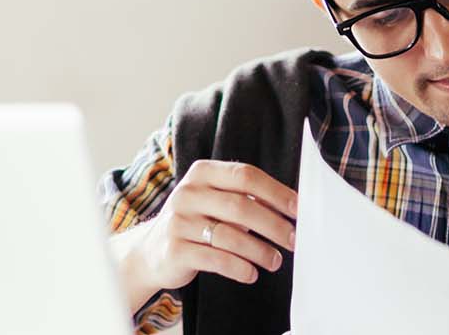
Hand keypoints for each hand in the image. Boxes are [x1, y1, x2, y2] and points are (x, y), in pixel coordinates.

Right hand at [110, 160, 297, 311]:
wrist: (150, 251)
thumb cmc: (195, 223)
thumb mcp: (214, 202)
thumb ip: (245, 200)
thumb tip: (291, 209)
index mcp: (202, 173)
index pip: (245, 176)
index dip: (276, 192)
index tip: (298, 210)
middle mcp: (188, 193)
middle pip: (241, 206)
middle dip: (273, 225)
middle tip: (293, 240)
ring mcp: (179, 222)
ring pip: (230, 236)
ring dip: (260, 251)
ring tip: (275, 261)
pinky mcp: (175, 250)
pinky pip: (216, 259)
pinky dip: (240, 268)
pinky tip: (251, 273)